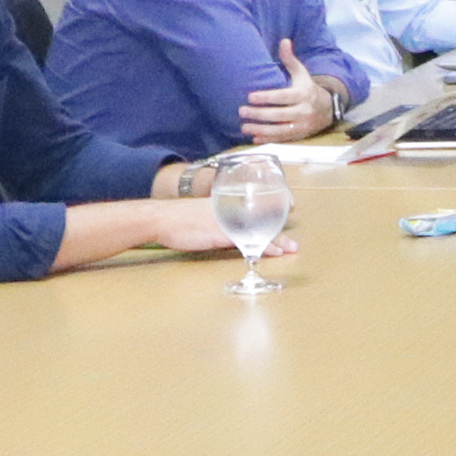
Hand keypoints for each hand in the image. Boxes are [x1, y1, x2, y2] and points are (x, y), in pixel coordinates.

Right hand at [147, 199, 287, 257]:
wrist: (161, 218)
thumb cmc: (179, 218)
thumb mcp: (203, 213)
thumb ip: (219, 217)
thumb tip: (230, 228)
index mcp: (227, 203)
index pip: (257, 209)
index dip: (273, 216)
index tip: (288, 222)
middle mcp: (231, 210)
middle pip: (262, 221)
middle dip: (278, 232)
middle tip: (294, 244)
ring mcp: (227, 222)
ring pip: (256, 231)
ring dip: (274, 242)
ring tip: (289, 249)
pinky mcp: (220, 234)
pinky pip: (245, 241)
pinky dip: (259, 247)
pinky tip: (270, 252)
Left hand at [236, 41, 336, 144]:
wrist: (327, 109)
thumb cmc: (307, 88)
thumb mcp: (302, 73)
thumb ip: (290, 59)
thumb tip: (284, 40)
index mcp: (303, 94)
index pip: (283, 96)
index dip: (266, 97)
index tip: (250, 96)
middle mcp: (304, 111)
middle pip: (279, 114)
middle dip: (259, 114)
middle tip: (241, 111)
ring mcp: (303, 125)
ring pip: (280, 130)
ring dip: (261, 130)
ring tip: (244, 127)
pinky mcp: (300, 136)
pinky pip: (283, 139)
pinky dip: (268, 140)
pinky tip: (254, 138)